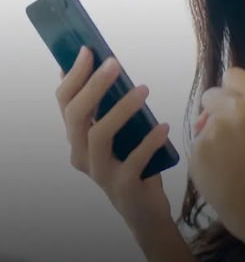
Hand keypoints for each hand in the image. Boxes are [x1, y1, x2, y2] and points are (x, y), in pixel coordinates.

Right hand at [56, 48, 172, 236]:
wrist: (144, 211)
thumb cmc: (131, 162)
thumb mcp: (117, 132)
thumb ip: (108, 107)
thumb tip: (106, 66)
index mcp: (76, 138)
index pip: (65, 103)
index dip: (74, 76)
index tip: (88, 50)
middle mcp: (81, 155)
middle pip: (76, 116)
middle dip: (93, 86)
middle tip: (114, 64)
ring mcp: (100, 172)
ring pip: (99, 136)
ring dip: (120, 109)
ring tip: (143, 90)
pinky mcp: (123, 186)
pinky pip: (133, 160)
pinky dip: (149, 140)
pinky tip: (163, 126)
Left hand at [189, 67, 244, 248]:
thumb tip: (215, 101)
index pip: (232, 75)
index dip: (234, 91)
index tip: (240, 107)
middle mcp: (235, 109)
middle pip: (211, 95)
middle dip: (216, 110)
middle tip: (231, 133)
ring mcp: (213, 130)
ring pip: (203, 122)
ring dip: (211, 134)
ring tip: (229, 157)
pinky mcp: (196, 150)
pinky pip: (197, 143)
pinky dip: (205, 154)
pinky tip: (219, 169)